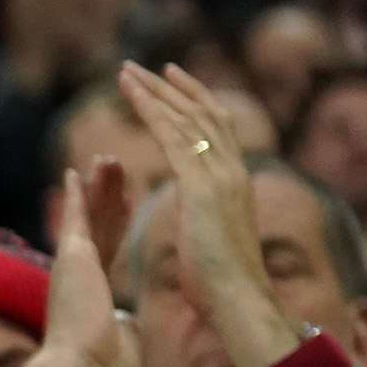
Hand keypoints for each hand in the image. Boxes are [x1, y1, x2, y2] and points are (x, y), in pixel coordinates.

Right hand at [9, 165, 143, 366]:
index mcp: (94, 294)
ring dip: (98, 187)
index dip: (118, 222)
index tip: (127, 200)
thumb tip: (127, 326)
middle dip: (108, 194)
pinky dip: (73, 195)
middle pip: (99, 225)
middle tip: (113, 166)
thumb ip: (127, 328)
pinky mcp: (71, 257)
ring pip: (87, 216)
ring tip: (106, 159)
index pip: (109, 249)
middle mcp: (79, 276)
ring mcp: (73, 265)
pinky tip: (74, 172)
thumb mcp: (126, 344)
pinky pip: (74, 218)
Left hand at [120, 62, 294, 366]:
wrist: (238, 299)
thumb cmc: (221, 284)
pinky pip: (171, 136)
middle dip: (173, 88)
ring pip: (185, 118)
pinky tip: (131, 94)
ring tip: (127, 72)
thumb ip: (204, 217)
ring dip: (155, 92)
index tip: (173, 82)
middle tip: (145, 66)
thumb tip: (196, 216)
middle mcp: (232, 170)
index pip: (215, 129)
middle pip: (202, 114)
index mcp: (235, 182)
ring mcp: (219, 175)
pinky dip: (150, 110)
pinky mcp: (200, 186)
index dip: (195, 102)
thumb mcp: (211, 238)